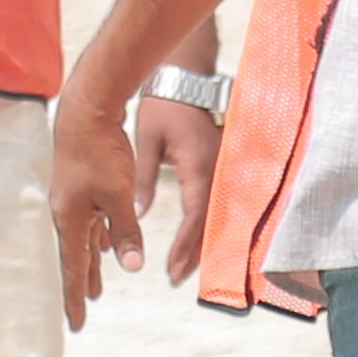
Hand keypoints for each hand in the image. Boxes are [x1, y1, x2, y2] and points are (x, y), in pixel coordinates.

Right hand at [53, 99, 143, 323]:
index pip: (73, 268)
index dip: (76, 297)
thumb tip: (132, 266)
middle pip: (75, 257)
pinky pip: (89, 221)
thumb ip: (126, 231)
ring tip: (95, 285)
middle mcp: (67, 213)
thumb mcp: (118, 195)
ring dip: (90, 263)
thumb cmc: (100, 152)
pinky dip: (97, 238)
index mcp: (71, 220)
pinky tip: (105, 244)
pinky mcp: (82, 186)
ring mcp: (73, 199)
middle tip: (83, 310)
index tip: (77, 323)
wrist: (86, 112)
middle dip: (80, 284)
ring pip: (84, 239)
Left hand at [143, 94, 216, 284]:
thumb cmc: (163, 106)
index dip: (185, 246)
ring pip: (216, 214)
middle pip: (212, 222)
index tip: (172, 269)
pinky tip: (197, 239)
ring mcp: (221, 167)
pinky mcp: (218, 164)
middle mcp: (215, 170)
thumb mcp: (146, 141)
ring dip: (203, 241)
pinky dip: (207, 223)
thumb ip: (142, 179)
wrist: (184, 77)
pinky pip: (216, 200)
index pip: (195, 216)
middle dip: (196, 253)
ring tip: (186, 268)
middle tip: (178, 278)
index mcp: (198, 166)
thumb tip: (136, 213)